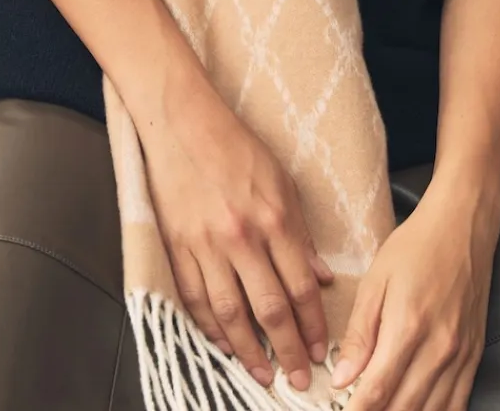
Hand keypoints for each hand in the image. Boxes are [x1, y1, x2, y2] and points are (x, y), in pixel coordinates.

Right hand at [134, 82, 335, 392]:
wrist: (184, 122)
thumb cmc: (236, 146)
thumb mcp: (283, 181)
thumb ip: (301, 233)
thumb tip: (321, 276)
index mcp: (273, 218)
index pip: (301, 285)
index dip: (313, 324)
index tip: (322, 349)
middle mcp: (242, 237)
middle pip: (270, 308)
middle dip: (288, 349)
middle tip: (300, 378)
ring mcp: (206, 244)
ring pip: (230, 313)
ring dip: (250, 350)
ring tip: (264, 374)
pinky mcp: (177, 246)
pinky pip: (195, 299)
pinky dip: (210, 328)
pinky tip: (225, 344)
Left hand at [329, 180, 499, 410]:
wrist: (463, 225)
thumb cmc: (417, 246)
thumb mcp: (376, 280)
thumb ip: (360, 333)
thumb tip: (342, 377)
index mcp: (408, 327)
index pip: (377, 391)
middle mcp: (439, 348)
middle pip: (403, 408)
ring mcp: (461, 356)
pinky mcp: (475, 355)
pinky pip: (458, 403)